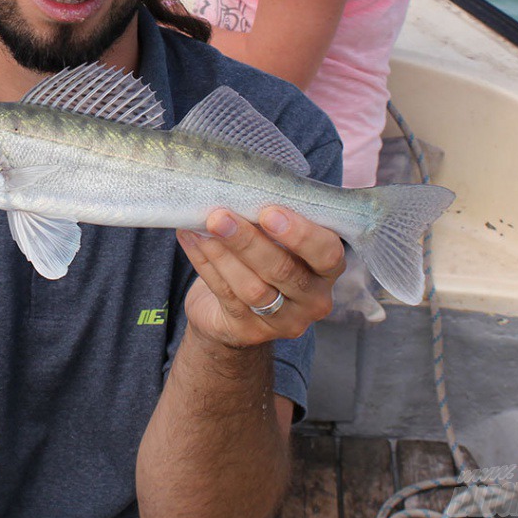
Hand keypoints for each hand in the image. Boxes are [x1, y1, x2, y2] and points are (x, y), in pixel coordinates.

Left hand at [177, 206, 344, 346]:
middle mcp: (312, 299)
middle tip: (220, 217)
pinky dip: (205, 263)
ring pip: (252, 288)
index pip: (327, 254)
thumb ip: (273, 218)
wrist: (236, 311)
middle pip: (284, 272)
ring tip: (203, 226)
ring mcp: (282, 321)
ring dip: (223, 253)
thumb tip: (238, 186)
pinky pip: (224, 295)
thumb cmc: (264, 257)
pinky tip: (191, 237)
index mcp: (327, 269)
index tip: (269, 212)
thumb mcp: (279, 239)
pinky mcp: (249, 331)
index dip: (301, 235)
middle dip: (249, 242)